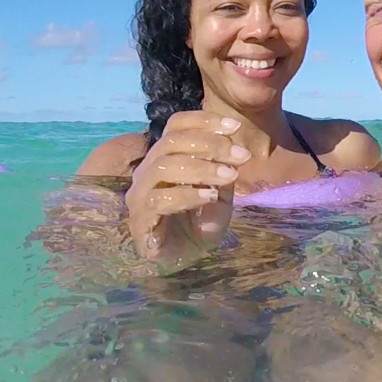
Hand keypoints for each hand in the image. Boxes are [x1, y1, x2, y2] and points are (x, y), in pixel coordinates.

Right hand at [125, 111, 249, 267]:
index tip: (234, 126)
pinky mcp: (140, 219)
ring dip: (201, 168)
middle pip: (171, 142)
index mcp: (165, 158)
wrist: (185, 259)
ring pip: (163, 167)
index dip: (203, 121)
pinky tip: (210, 196)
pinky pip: (159, 199)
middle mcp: (147, 171)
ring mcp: (140, 194)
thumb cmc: (199, 223)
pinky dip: (188, 194)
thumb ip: (223, 170)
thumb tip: (234, 148)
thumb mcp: (220, 193)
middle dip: (211, 145)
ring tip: (230, 176)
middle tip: (241, 156)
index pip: (176, 126)